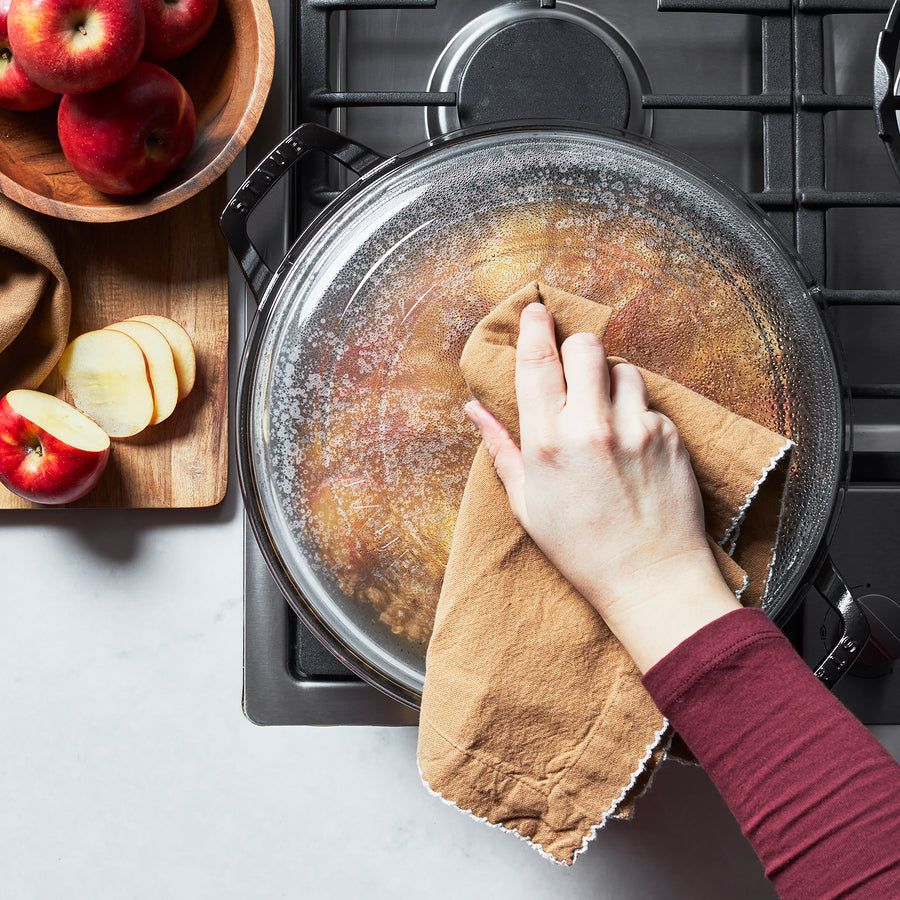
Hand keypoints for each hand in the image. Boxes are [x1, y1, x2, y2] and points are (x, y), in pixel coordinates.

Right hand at [465, 302, 739, 671]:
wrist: (650, 578)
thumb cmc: (581, 549)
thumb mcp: (527, 504)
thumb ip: (501, 448)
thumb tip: (474, 409)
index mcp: (546, 444)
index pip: (537, 362)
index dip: (534, 328)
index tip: (535, 310)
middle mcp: (590, 428)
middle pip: (585, 346)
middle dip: (576, 349)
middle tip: (573, 370)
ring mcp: (635, 429)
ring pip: (622, 369)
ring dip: (610, 382)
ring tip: (606, 417)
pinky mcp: (669, 435)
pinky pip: (650, 402)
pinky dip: (638, 413)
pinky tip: (632, 447)